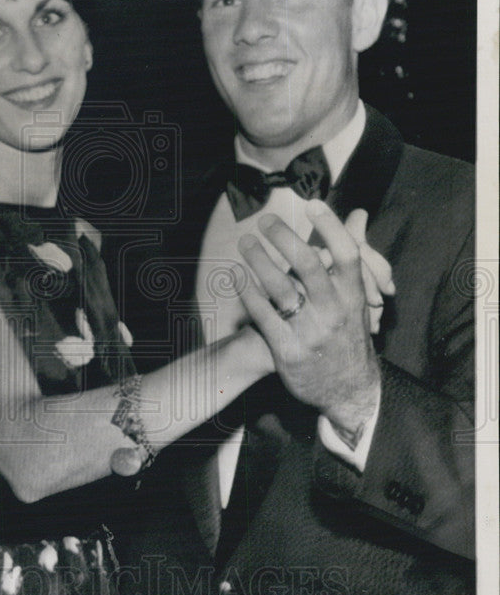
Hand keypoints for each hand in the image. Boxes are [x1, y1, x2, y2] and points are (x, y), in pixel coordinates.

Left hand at [237, 201, 380, 441]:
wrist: (349, 390)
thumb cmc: (349, 334)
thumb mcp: (358, 297)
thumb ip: (352, 254)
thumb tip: (357, 213)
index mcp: (354, 295)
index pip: (346, 253)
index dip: (330, 226)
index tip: (311, 203)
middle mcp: (333, 311)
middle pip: (308, 264)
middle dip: (284, 237)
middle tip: (265, 220)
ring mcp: (310, 332)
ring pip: (280, 288)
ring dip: (259, 260)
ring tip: (246, 242)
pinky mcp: (287, 350)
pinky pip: (262, 315)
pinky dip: (247, 292)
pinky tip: (235, 275)